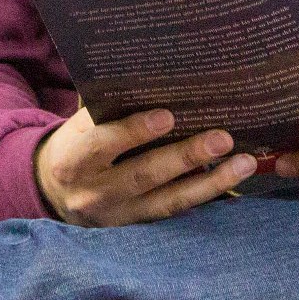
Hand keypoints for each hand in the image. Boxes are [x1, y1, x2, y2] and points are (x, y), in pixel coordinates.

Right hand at [34, 106, 255, 226]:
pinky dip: (205, 196)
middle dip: (186, 156)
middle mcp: (94, 192)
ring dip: (211, 181)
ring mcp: (118, 214)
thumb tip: (149, 72)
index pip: (101, 143)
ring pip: (168, 200)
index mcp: (73, 158)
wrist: (53, 193)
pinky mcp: (137, 227)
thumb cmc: (75, 145)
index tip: (168, 116)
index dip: (134, 131)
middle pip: (143, 175)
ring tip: (245, 162)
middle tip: (223, 138)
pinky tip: (233, 180)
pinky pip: (175, 212)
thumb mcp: (77, 127)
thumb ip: (105, 107)